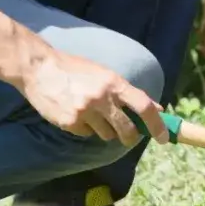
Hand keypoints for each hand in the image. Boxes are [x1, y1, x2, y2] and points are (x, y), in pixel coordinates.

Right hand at [18, 49, 167, 147]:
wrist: (40, 68)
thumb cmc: (75, 69)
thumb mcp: (105, 74)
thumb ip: (128, 92)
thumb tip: (156, 107)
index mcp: (114, 82)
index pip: (144, 106)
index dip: (157, 124)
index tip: (164, 137)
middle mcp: (102, 98)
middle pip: (128, 129)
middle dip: (130, 137)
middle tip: (128, 136)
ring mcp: (85, 111)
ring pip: (107, 134)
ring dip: (104, 129)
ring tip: (92, 113)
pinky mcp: (70, 122)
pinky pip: (87, 134)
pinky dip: (85, 128)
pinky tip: (75, 113)